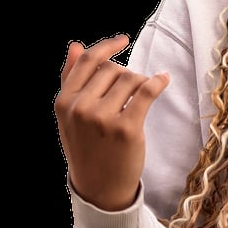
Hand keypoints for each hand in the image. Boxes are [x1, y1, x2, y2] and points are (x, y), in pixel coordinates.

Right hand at [54, 34, 169, 210]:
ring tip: (139, 99)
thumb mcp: (69, 116)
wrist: (99, 188)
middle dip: (124, 76)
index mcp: (64, 102)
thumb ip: (70, 80)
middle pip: (112, 69)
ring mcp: (103, 118)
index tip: (123, 39)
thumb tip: (75, 45)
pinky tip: (163, 79)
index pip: (88, 61)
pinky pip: (146, 91)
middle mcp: (80, 108)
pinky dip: (158, 81)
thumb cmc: (87, 147)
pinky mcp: (126, 128)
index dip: (107, 46)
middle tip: (128, 95)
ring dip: (140, 83)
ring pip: (131, 78)